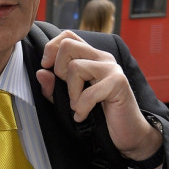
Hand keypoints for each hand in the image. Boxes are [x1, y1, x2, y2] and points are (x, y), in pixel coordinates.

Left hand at [36, 30, 162, 161]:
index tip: (47, 67)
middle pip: (67, 45)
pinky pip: (88, 92)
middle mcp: (101, 57)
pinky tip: (82, 115)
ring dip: (71, 93)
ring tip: (78, 105)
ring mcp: (111, 68)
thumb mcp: (68, 99)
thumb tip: (41, 72)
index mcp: (89, 56)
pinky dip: (81, 107)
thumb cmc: (98, 114)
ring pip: (75, 67)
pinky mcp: (118, 82)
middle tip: (67, 89)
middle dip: (58, 68)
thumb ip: (53, 86)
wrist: (127, 132)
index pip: (67, 36)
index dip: (51, 48)